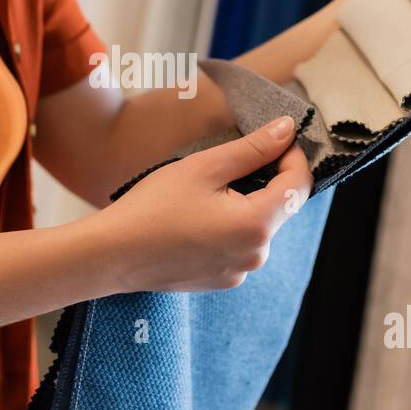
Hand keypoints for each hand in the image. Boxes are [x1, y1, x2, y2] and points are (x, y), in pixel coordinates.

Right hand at [96, 116, 314, 294]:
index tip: (275, 137)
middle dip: (266, 179)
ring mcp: (239, 272)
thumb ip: (253, 148)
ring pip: (258, 226)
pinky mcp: (222, 280)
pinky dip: (229, 225)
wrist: (112, 254)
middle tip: (232, 158)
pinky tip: (197, 216)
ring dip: (246, 202)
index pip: (298, 185)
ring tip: (207, 189)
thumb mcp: (205, 167)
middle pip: (279, 206)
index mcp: (256, 226)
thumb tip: (287, 129)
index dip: (293, 156)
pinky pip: (239, 245)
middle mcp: (256, 255)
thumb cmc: (153, 207)